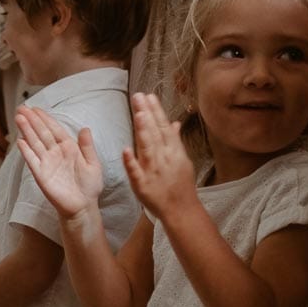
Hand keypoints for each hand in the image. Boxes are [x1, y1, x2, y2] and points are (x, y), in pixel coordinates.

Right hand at [14, 105, 104, 220]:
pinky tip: (20, 141)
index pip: (54, 129)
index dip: (45, 118)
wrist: (83, 206)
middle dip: (32, 120)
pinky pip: (32, 160)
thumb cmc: (89, 186)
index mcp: (69, 148)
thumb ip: (88, 146)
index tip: (36, 108)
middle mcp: (56, 153)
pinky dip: (26, 151)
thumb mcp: (93, 164)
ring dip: (27, 130)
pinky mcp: (41, 175)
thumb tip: (85, 128)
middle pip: (42, 133)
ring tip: (18, 118)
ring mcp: (47, 163)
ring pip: (35, 143)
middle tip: (22, 107)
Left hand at [122, 92, 198, 221]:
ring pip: (147, 148)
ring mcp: (153, 171)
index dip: (156, 111)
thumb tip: (173, 122)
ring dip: (142, 131)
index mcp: (173, 152)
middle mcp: (164, 159)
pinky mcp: (143, 185)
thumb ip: (175, 140)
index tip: (149, 96)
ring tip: (137, 113)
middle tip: (138, 96)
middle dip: (147, 114)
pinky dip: (131, 161)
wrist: (181, 210)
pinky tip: (125, 150)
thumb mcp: (182, 160)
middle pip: (154, 133)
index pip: (163, 127)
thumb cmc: (181, 184)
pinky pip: (136, 172)